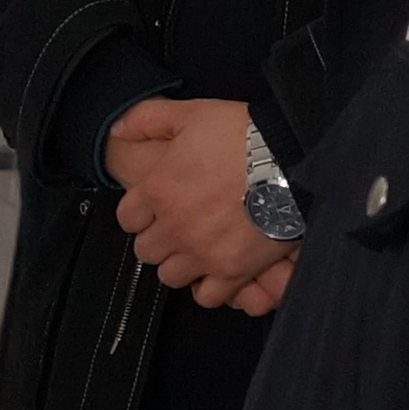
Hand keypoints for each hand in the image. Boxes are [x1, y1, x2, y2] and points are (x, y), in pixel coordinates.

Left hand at [106, 98, 286, 309]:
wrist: (292, 156)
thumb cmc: (244, 134)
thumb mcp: (191, 113)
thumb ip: (146, 120)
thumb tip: (116, 130)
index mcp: (158, 190)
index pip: (127, 219)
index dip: (140, 213)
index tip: (155, 209)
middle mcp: (175, 226)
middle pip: (146, 250)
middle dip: (158, 239)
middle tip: (177, 228)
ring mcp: (202, 252)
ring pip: (170, 275)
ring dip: (179, 263)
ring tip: (196, 250)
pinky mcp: (233, 270)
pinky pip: (206, 296)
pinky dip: (208, 287)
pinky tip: (216, 271)